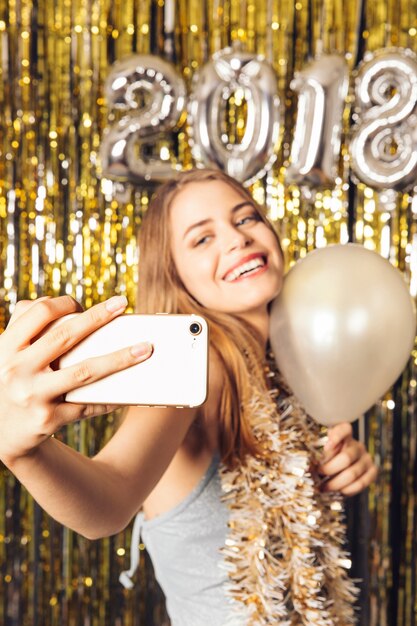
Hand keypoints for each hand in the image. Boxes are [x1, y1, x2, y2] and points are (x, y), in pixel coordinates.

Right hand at [0, 295, 151, 463]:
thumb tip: (66, 305)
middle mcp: (18, 370)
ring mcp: (33, 395)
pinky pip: (87, 405)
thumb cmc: (10, 381)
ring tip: (145, 349)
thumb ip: (26, 327)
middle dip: (98, 317)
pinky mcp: (48, 420)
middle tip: (122, 303)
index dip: (63, 302)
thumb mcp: (6, 353)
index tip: (81, 302)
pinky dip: (109, 398)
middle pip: (65, 336)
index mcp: (7, 347)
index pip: (39, 313)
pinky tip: (128, 391)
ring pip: (84, 372)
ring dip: (119, 359)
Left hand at [318, 422, 376, 495]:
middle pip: (346, 457)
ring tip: (323, 487)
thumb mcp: (321, 448)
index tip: (326, 447)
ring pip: (352, 473)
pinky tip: (338, 490)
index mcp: (345, 434)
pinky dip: (347, 490)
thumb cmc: (327, 456)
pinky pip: (361, 483)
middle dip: (329, 469)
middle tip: (317, 474)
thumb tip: (310, 463)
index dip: (336, 437)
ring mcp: (366, 458)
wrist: (342, 468)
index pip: (344, 429)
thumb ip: (317, 450)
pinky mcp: (372, 471)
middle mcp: (357, 445)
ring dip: (335, 483)